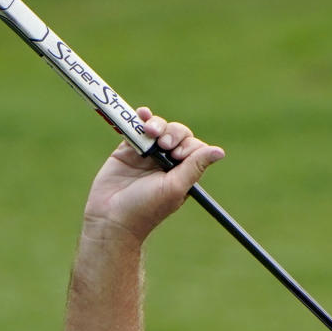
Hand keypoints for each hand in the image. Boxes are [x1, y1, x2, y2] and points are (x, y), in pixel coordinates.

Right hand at [82, 108, 224, 242]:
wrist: (110, 216)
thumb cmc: (145, 208)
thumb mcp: (175, 187)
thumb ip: (195, 166)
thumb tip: (220, 152)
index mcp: (181, 173)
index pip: (193, 147)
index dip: (187, 144)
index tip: (176, 155)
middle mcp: (166, 162)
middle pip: (177, 133)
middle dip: (172, 133)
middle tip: (163, 144)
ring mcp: (147, 154)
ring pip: (158, 128)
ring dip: (157, 124)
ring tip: (150, 131)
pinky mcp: (127, 149)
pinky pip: (136, 128)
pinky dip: (140, 118)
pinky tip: (141, 114)